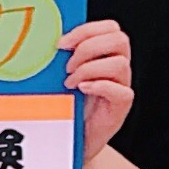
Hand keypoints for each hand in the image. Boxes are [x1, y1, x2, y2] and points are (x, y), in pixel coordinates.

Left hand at [58, 20, 133, 159]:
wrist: (71, 140)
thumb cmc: (67, 106)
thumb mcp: (61, 76)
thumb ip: (62, 58)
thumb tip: (47, 42)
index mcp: (106, 54)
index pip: (109, 28)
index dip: (86, 30)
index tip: (62, 44)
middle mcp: (117, 68)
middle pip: (120, 39)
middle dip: (88, 48)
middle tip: (67, 66)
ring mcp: (122, 86)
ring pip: (120, 64)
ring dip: (90, 69)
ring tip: (70, 82)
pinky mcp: (121, 106)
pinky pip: (121, 91)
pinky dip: (99, 86)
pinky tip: (81, 90)